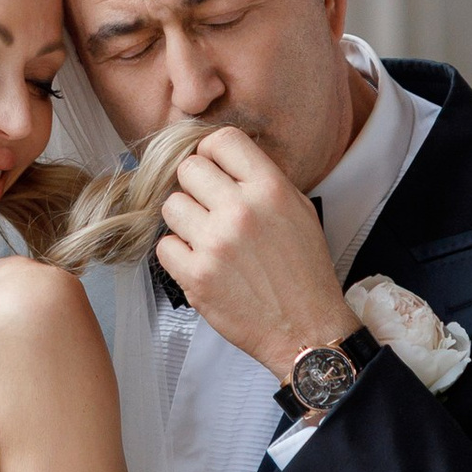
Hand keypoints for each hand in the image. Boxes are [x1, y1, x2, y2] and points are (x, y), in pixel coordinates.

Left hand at [153, 127, 359, 385]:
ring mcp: (215, 243)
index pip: (221, 139)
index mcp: (270, 189)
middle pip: (188, 168)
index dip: (212, 152)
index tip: (214, 169)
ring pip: (171, 204)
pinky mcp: (196, 276)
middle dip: (196, 186)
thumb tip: (221, 158)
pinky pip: (165, 245)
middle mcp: (241, 210)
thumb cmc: (304, 273)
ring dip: (185, 220)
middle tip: (210, 208)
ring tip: (208, 238)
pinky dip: (179, 254)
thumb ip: (261, 180)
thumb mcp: (298, 211)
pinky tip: (202, 262)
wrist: (306, 332)